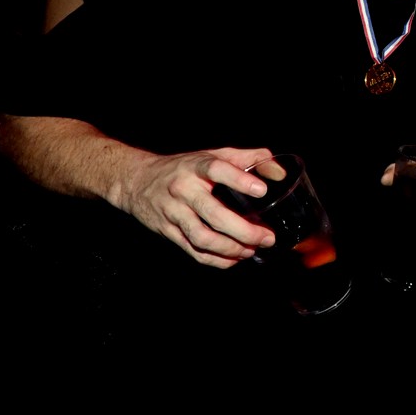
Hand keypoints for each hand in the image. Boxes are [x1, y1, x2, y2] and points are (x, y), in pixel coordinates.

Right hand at [113, 147, 276, 268]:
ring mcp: (173, 213)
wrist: (135, 180)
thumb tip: (280, 172)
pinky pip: (193, 251)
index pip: (217, 170)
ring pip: (202, 237)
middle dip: (244, 230)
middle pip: (213, 213)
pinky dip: (216, 260)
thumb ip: (248, 158)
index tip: (262, 190)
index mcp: (195, 166)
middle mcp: (183, 189)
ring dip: (231, 248)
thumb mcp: (212, 155)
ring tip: (252, 250)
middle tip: (267, 237)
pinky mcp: (167, 232)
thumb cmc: (183, 167)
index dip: (240, 180)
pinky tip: (234, 259)